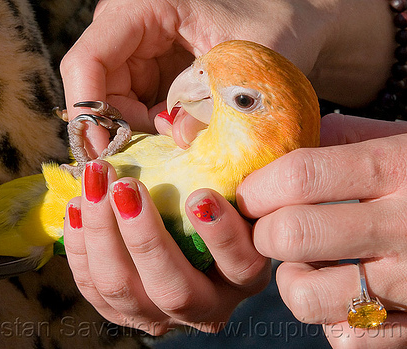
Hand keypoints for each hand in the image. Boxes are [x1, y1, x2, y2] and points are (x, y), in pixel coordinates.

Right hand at [61, 0, 393, 152]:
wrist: (296, 24)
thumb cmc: (276, 26)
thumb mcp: (241, 67)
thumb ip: (205, 106)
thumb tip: (175, 139)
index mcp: (141, 8)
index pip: (87, 62)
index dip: (88, 112)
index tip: (106, 155)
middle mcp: (128, 27)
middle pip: (95, 90)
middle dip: (118, 130)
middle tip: (155, 159)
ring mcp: (137, 51)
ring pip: (113, 105)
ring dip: (139, 133)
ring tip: (179, 141)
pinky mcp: (150, 71)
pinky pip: (135, 109)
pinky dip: (152, 130)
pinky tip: (181, 134)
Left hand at [63, 160, 269, 334]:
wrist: (182, 230)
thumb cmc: (209, 194)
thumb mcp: (223, 173)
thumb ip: (209, 147)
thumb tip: (174, 125)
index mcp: (242, 275)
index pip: (241, 264)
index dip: (221, 235)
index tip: (198, 196)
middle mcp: (204, 307)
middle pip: (173, 291)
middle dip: (145, 238)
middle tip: (126, 188)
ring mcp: (158, 315)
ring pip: (122, 292)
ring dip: (102, 235)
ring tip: (94, 185)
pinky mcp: (120, 310)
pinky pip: (93, 288)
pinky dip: (80, 247)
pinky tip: (78, 206)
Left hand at [238, 113, 406, 347]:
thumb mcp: (403, 142)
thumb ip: (344, 137)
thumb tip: (282, 142)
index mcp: (397, 168)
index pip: (299, 176)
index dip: (258, 187)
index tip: (249, 194)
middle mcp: (405, 226)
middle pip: (293, 234)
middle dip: (264, 232)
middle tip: (271, 227)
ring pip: (307, 295)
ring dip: (291, 278)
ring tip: (307, 262)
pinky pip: (346, 338)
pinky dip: (330, 318)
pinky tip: (341, 293)